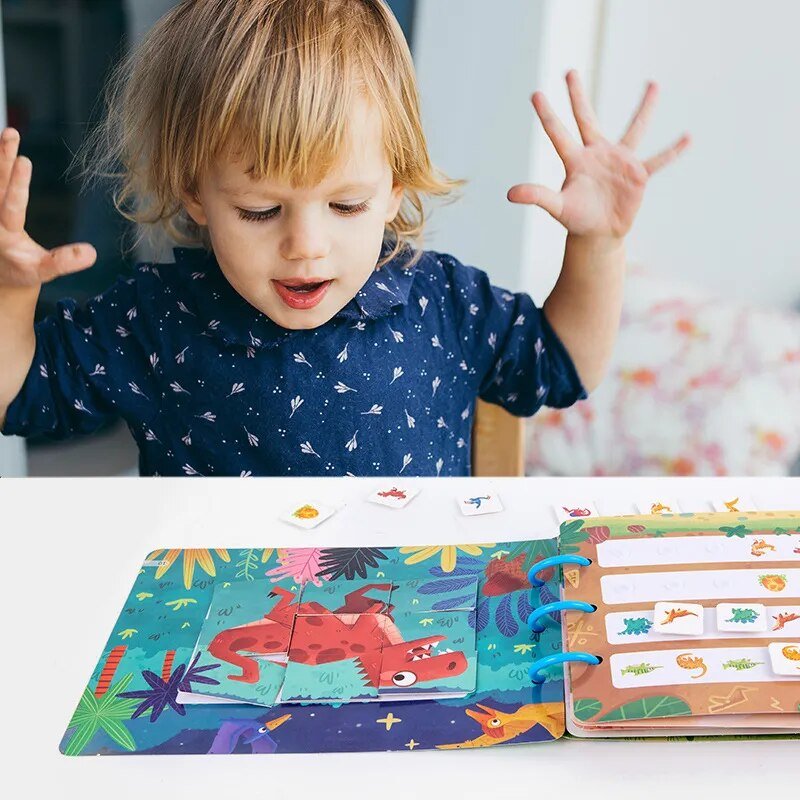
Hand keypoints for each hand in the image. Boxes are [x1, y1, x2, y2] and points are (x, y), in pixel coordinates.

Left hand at [0, 127, 95, 289]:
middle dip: (2, 158)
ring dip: (0, 155)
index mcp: (4, 234)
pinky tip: (2, 143)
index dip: (17, 183)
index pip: (10, 206)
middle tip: (11, 133)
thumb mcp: (44, 272)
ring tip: (9, 132)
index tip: (24, 160)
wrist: (0, 272)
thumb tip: (90, 253)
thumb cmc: (23, 271)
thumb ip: (64, 262)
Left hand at [507, 70, 689, 240]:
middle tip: (570, 71)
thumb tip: (509, 193)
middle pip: (586, 119)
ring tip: (653, 84)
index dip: (547, 114)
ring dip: (644, 108)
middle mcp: (596, 154)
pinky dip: (672, 151)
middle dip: (577, 96)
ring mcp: (619, 162)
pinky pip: (658, 161)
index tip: (535, 94)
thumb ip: (536, 196)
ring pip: (634, 130)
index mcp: (575, 161)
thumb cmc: (577, 219)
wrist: (598, 233)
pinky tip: (688, 138)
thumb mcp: (557, 207)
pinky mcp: (638, 176)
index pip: (558, 133)